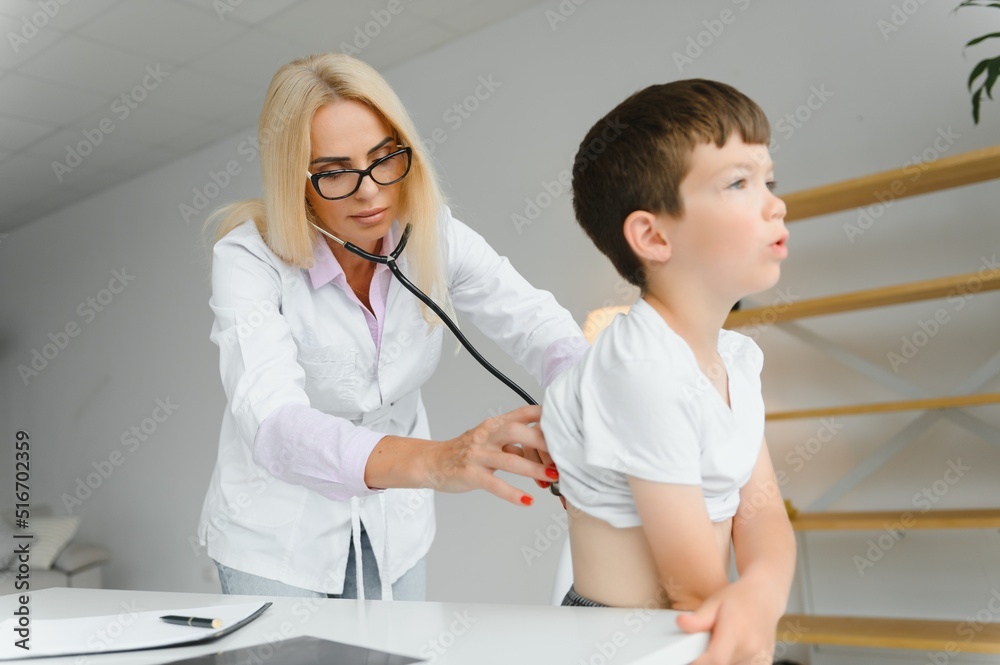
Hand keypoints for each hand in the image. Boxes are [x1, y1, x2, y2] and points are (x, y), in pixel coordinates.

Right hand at [426, 405, 556, 505]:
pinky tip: (527, 501)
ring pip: (509, 460)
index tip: (565, 421)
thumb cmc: (466, 451)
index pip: (522, 413)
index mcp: (494, 425)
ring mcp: (477, 455)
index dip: (544, 415)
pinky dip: (512, 494)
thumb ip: (514, 442)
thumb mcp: (490, 440)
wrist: (432, 462)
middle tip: (563, 454)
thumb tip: (544, 451)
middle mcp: (486, 436)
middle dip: (542, 442)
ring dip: (534, 468)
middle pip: (516, 432)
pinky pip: (494, 484)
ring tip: (553, 476)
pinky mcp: (470, 475)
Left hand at [676, 576, 781, 664]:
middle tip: (703, 645)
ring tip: (719, 643)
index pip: (716, 659)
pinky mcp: (762, 663)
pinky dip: (731, 661)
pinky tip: (729, 648)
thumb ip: (699, 618)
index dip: (699, 663)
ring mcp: (759, 658)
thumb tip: (681, 623)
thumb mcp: (714, 602)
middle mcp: (750, 649)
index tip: (690, 657)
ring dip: (719, 661)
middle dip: (707, 660)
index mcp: (737, 633)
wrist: (765, 597)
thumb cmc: (738, 598)